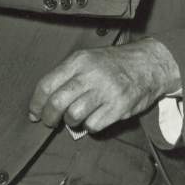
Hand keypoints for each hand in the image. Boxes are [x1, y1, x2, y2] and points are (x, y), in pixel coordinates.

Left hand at [28, 38, 180, 133]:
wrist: (150, 64)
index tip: (35, 113)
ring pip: (73, 116)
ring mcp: (106, 91)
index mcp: (80, 60)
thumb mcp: (90, 58)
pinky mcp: (118, 107)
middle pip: (57, 103)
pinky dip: (91, 125)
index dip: (36, 104)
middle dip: (49, 118)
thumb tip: (43, 101)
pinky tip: (96, 116)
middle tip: (50, 121)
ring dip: (71, 121)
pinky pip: (93, 125)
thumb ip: (68, 75)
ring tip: (76, 117)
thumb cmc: (114, 64)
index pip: (47, 85)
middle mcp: (91, 74)